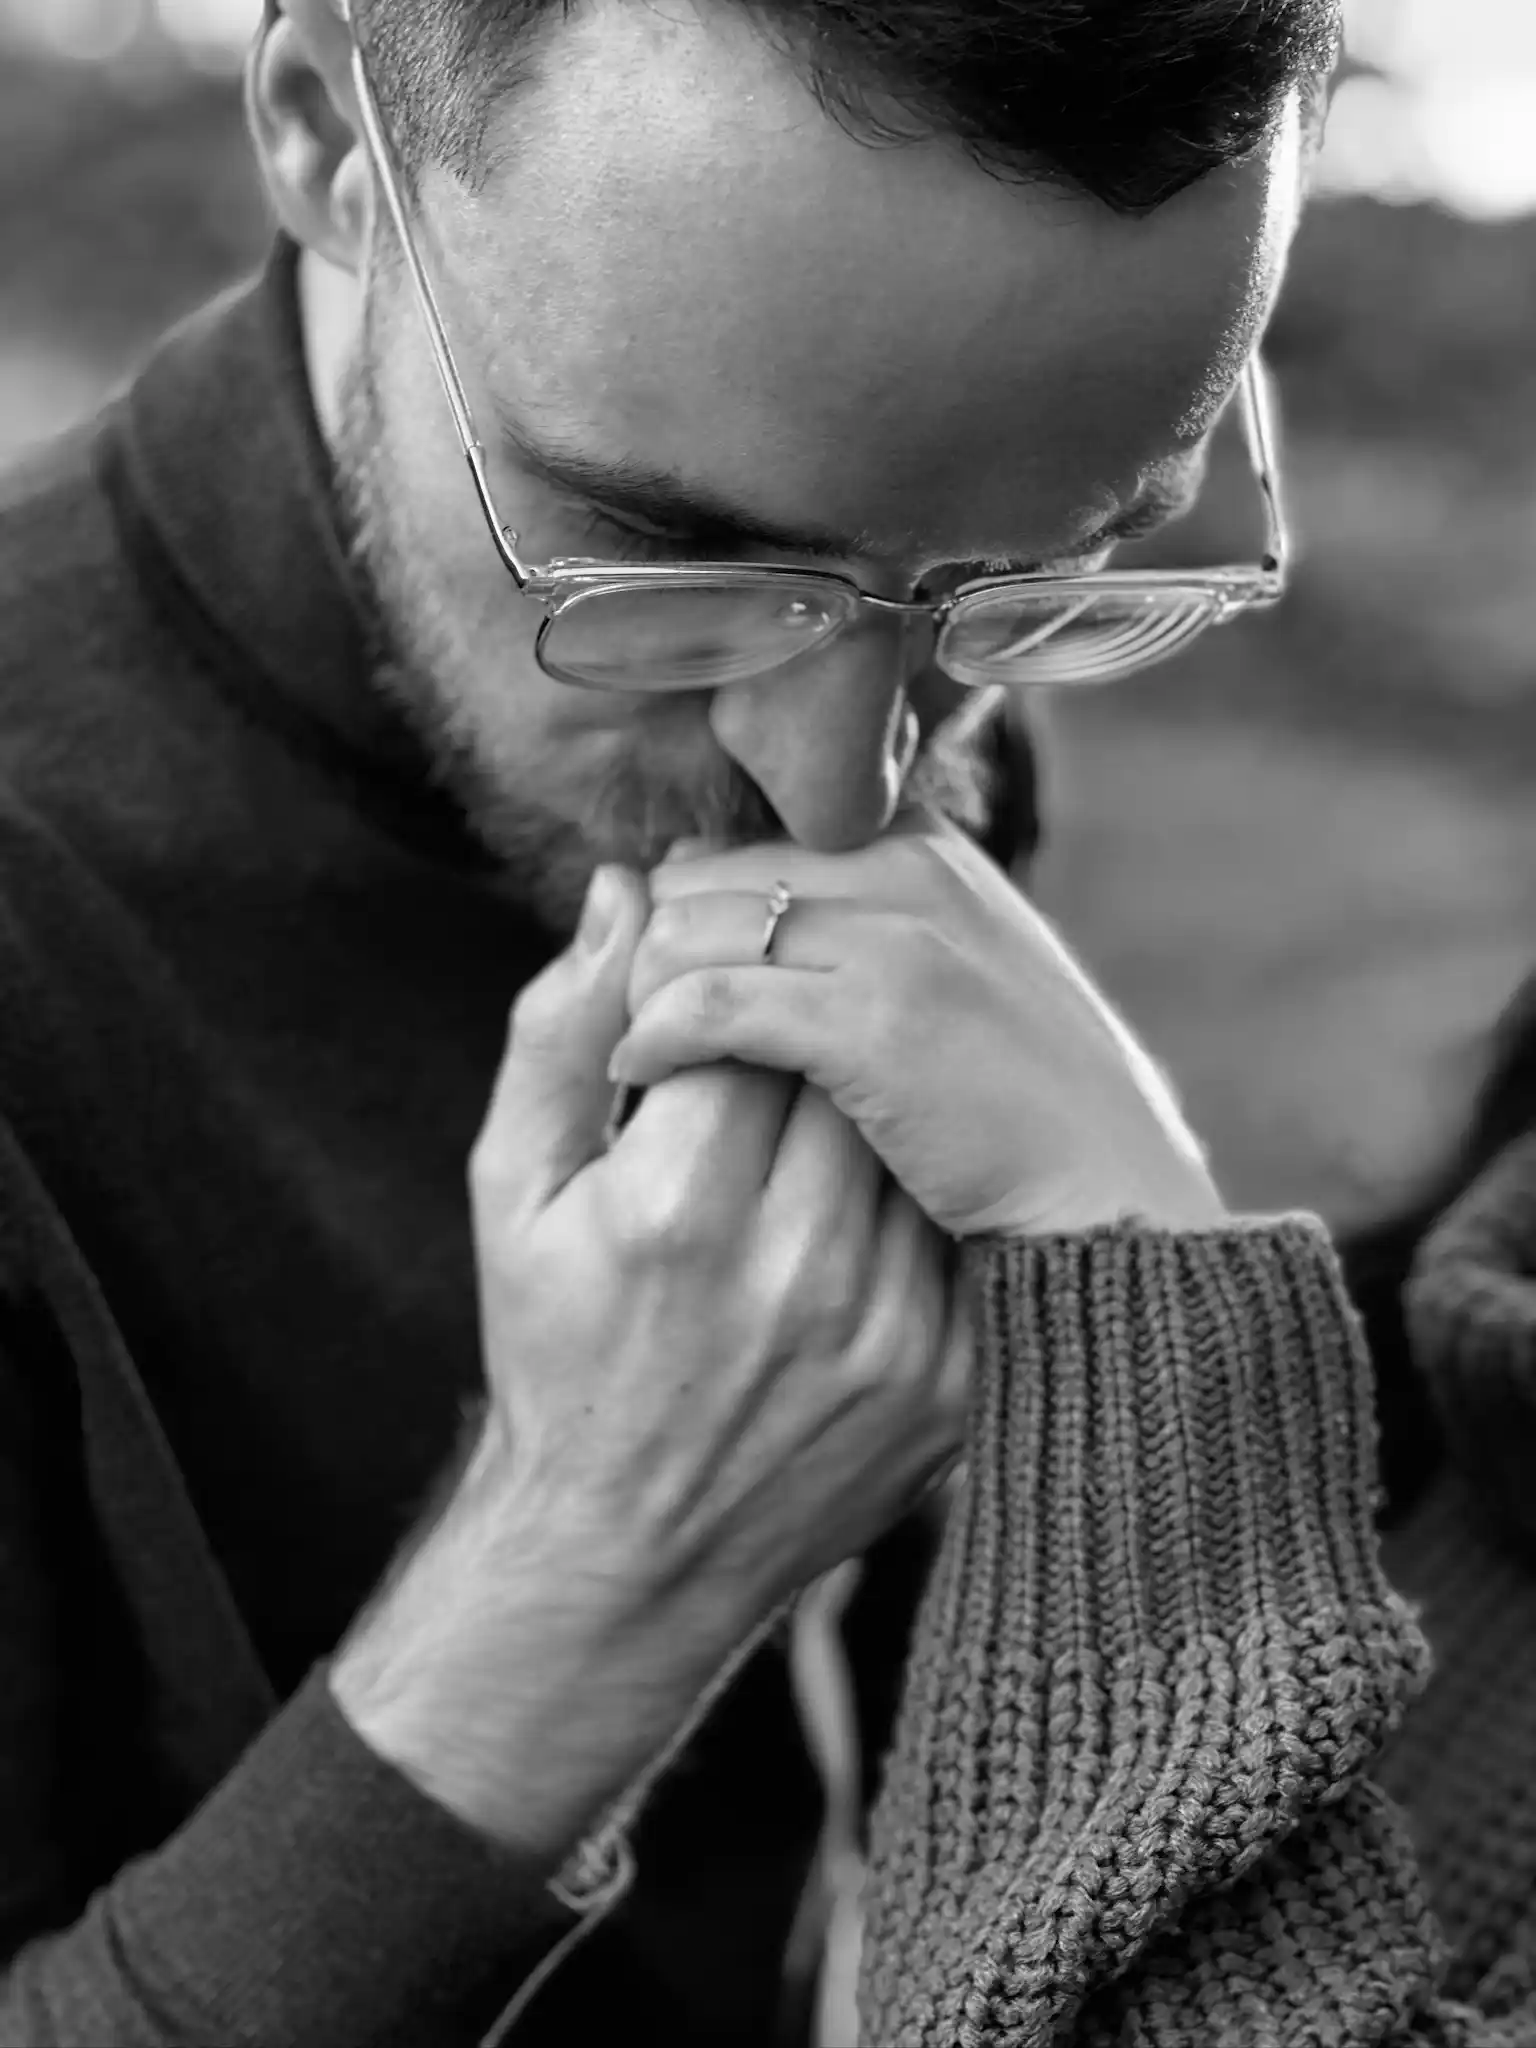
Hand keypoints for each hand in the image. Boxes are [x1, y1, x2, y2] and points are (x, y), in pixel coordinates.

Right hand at [333, 864, 967, 1854]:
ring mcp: (890, 1333)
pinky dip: (918, 1196)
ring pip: (918, 1137)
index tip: (722, 996)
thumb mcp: (512, 1190)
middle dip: (814, 1039)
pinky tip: (863, 1209)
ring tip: (825, 1120)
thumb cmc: (554, 1350)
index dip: (739, 987)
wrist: (622, 1558)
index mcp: (680, 1207)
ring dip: (878, 1108)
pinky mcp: (948, 1382)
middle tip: (787, 1043)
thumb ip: (562, 1029)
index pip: (757, 1014)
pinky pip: (957, 1226)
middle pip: (852, 1066)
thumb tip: (623, 890)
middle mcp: (800, 1270)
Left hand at [608, 811, 1225, 1237]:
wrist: (1114, 1197)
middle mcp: (905, 866)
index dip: (681, 918)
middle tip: (625, 1029)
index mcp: (917, 846)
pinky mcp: (877, 1021)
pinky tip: (640, 1074)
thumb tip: (721, 902)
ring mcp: (897, 936)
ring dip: (636, 995)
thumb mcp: (944, 984)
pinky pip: (710, 1001)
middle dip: (645, 953)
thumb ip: (854, 929)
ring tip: (630, 1059)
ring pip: (687, 925)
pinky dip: (653, 1034)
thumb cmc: (1014, 1110)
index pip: (736, 845)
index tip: (661, 992)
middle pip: (696, 876)